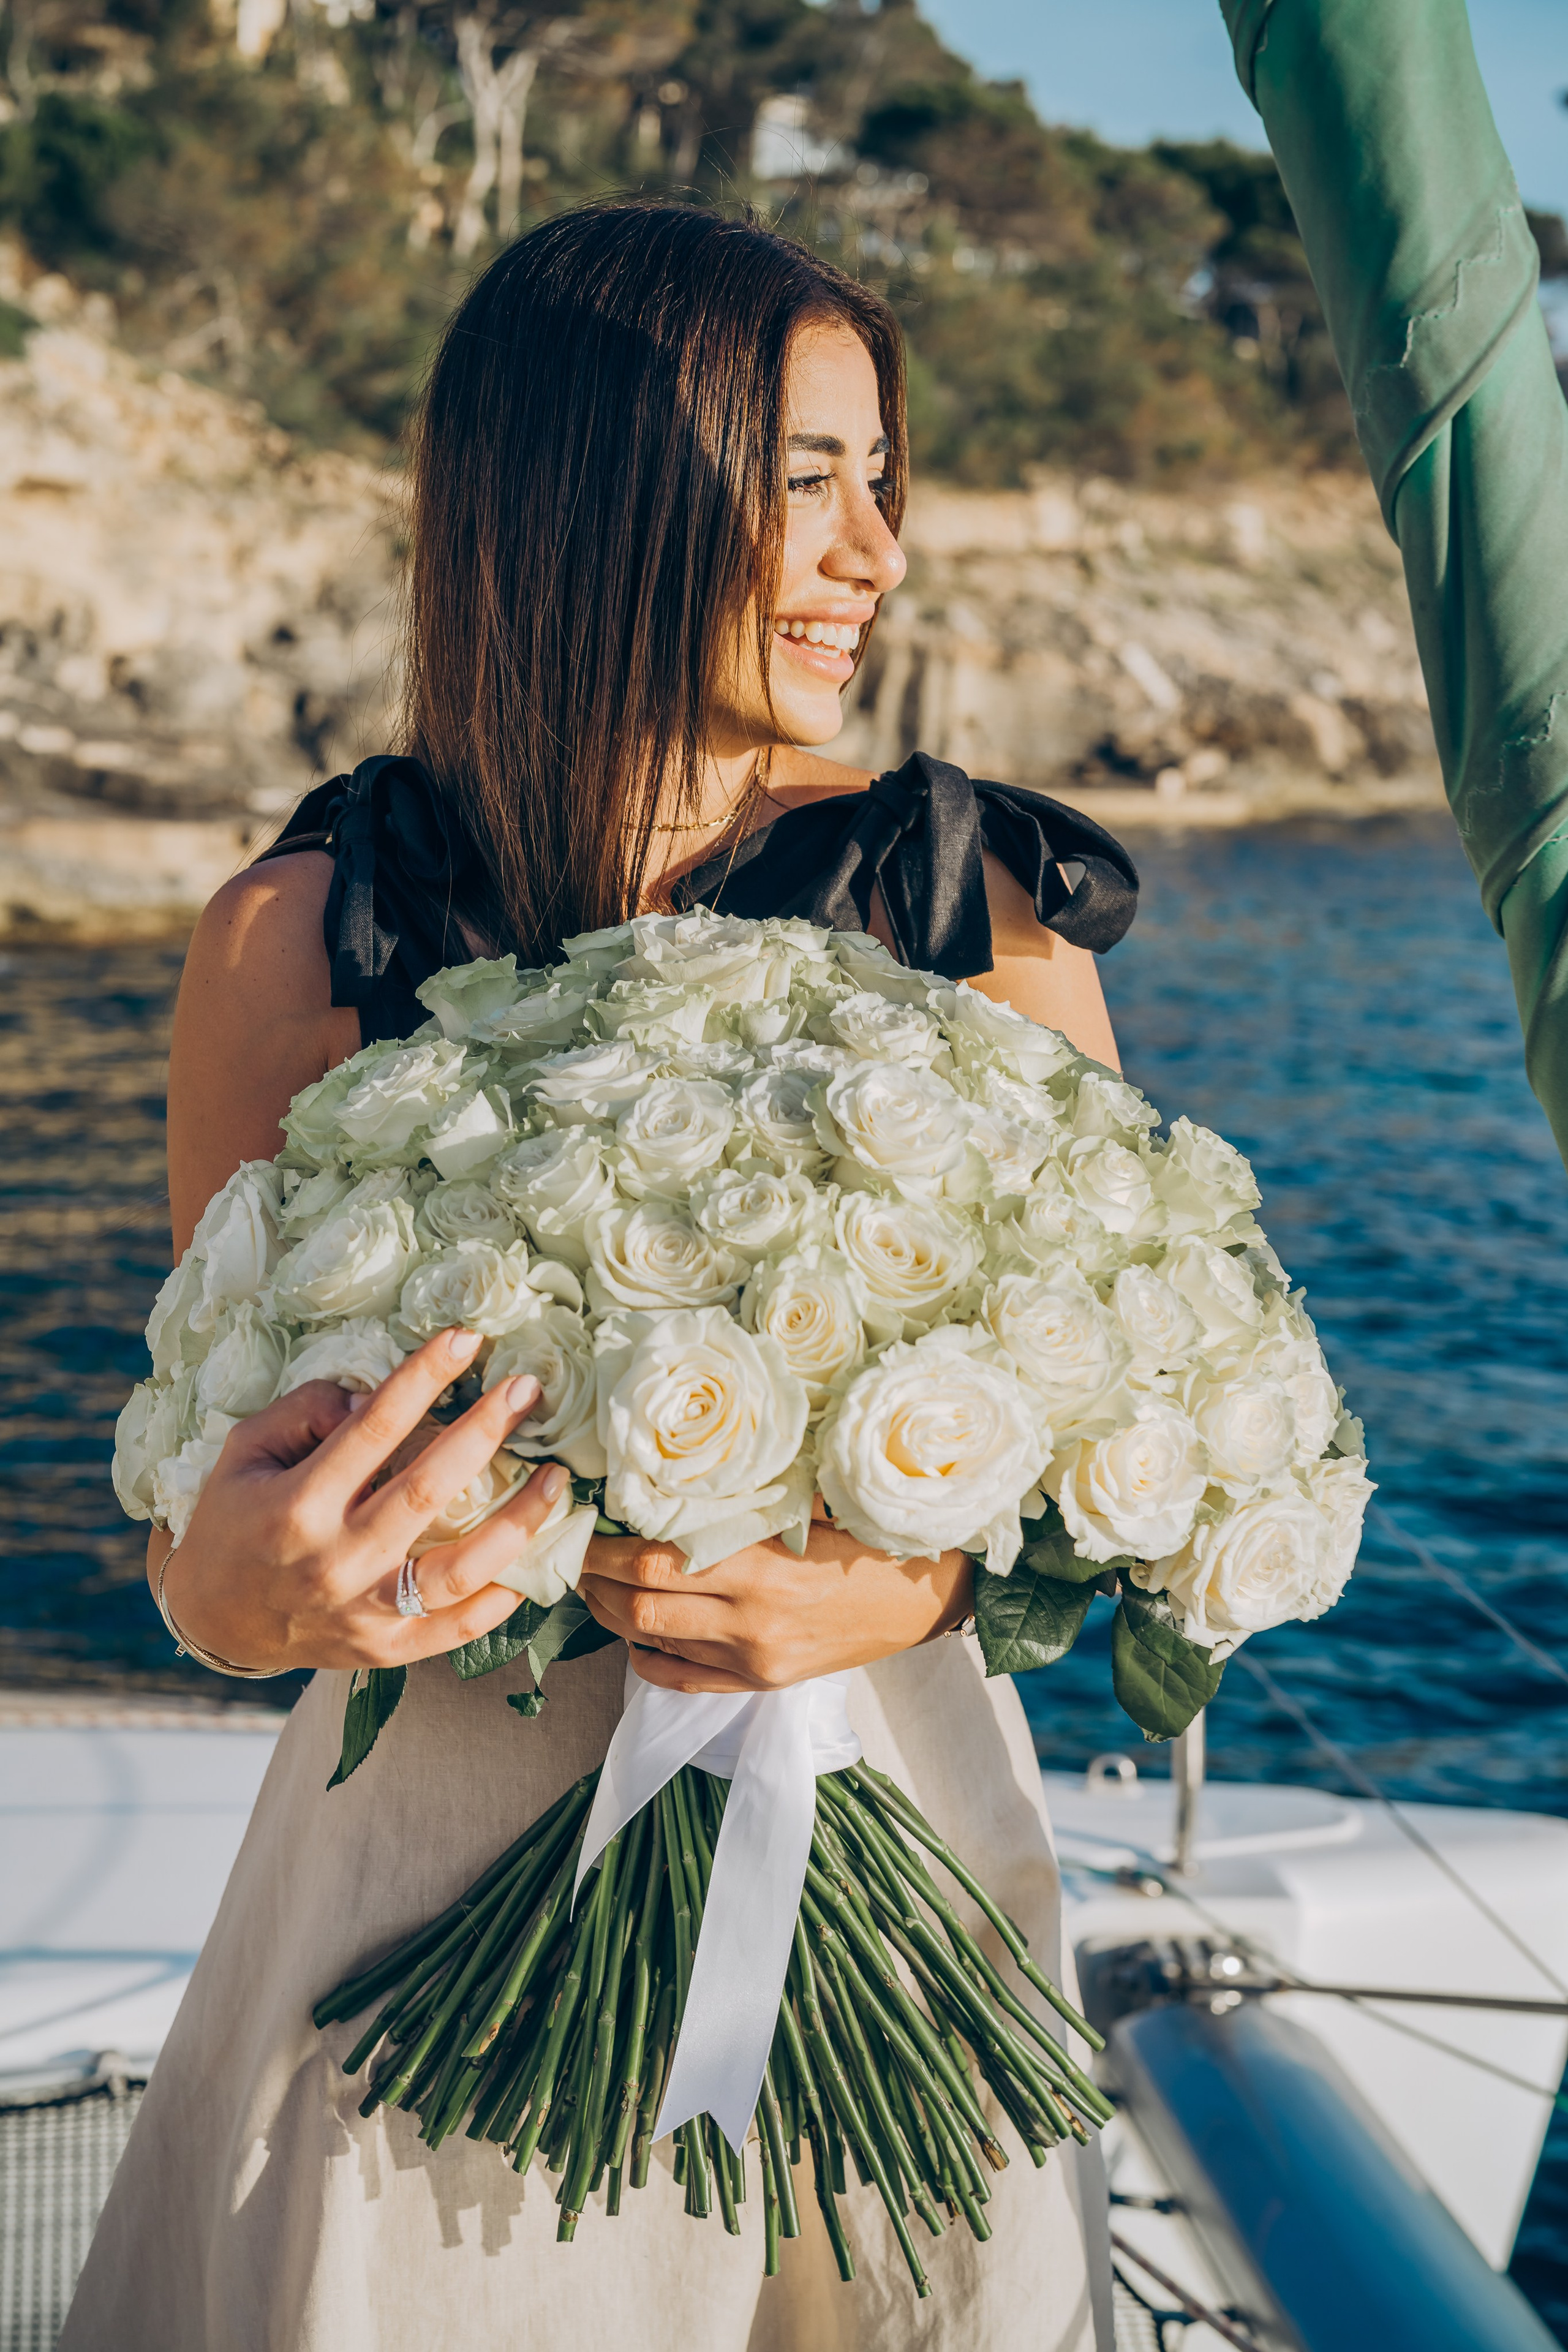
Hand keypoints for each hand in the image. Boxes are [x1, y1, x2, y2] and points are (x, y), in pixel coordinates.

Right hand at [150, 1328, 564, 1675]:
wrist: (216, 1620)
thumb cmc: (235, 1521)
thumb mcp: (245, 1451)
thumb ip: (304, 1412)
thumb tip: (370, 1398)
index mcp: (297, 1506)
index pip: (373, 1429)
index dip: (424, 1377)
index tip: (467, 1338)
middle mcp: (334, 1563)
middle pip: (426, 1491)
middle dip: (485, 1433)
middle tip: (528, 1389)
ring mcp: (364, 1613)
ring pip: (458, 1571)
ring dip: (517, 1522)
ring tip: (555, 1480)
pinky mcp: (386, 1651)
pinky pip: (458, 1629)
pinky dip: (503, 1597)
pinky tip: (535, 1557)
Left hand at [577, 1512, 973, 1693]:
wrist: (927, 1598)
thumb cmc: (874, 1540)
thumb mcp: (816, 1506)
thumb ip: (751, 1497)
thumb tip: (678, 1472)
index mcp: (762, 1571)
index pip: (655, 1561)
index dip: (606, 1545)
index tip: (583, 1520)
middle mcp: (750, 1624)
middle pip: (642, 1605)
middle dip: (595, 1579)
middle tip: (571, 1551)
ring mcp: (753, 1660)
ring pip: (654, 1643)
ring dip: (612, 1614)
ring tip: (591, 1586)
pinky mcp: (762, 1684)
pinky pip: (685, 1680)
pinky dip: (647, 1660)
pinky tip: (632, 1639)